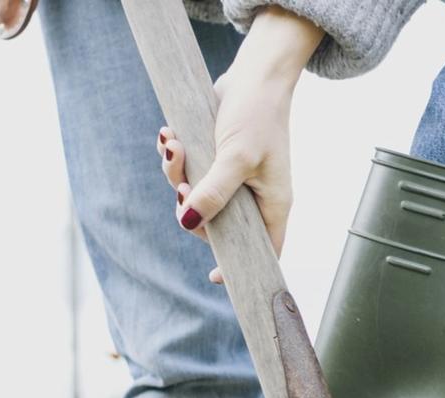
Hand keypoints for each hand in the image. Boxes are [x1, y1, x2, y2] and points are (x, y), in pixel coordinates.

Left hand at [156, 8, 322, 282]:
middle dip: (191, 207)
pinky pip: (191, 172)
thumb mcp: (235, 158)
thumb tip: (188, 223)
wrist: (255, 75)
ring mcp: (236, 178)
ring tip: (173, 146)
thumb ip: (213, 193)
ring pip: (198, 196)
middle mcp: (256, 196)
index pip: (264, 251)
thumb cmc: (257, 116)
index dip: (240, 266)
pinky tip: (171, 136)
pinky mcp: (218, 159)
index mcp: (273, 205)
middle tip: (180, 187)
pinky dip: (177, 158)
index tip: (213, 276)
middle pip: (219, 224)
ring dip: (176, 174)